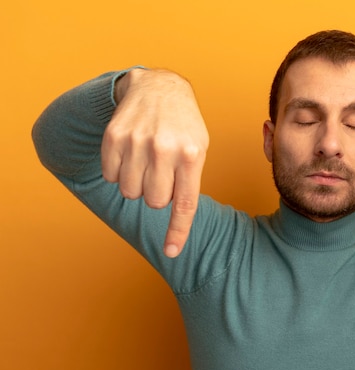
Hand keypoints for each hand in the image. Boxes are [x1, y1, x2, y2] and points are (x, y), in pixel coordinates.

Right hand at [101, 68, 208, 257]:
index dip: (177, 231)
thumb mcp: (199, 148)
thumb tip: (176, 218)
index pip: (184, 204)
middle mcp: (164, 149)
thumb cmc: (183, 126)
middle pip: (154, 202)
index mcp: (192, 155)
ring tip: (146, 163)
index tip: (172, 252)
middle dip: (157, 195)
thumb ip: (190, 181)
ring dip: (136, 185)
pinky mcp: (114, 136)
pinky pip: (110, 176)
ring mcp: (137, 141)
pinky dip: (118, 172)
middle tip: (161, 174)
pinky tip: (130, 153)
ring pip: (130, 193)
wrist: (159, 87)